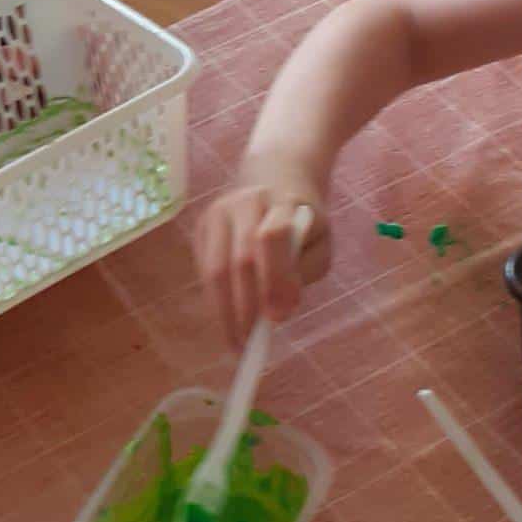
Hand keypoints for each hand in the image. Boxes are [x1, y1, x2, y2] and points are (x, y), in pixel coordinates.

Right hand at [195, 169, 328, 344]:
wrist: (276, 179)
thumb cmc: (303, 222)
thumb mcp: (320, 243)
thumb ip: (303, 272)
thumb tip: (277, 312)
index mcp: (280, 202)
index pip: (273, 237)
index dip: (274, 279)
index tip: (279, 318)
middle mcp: (243, 202)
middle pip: (239, 259)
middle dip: (246, 306)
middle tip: (252, 342)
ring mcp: (216, 212)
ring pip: (215, 268)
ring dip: (224, 311)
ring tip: (236, 341)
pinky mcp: (201, 226)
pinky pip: (203, 270)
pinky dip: (215, 300)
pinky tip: (227, 320)